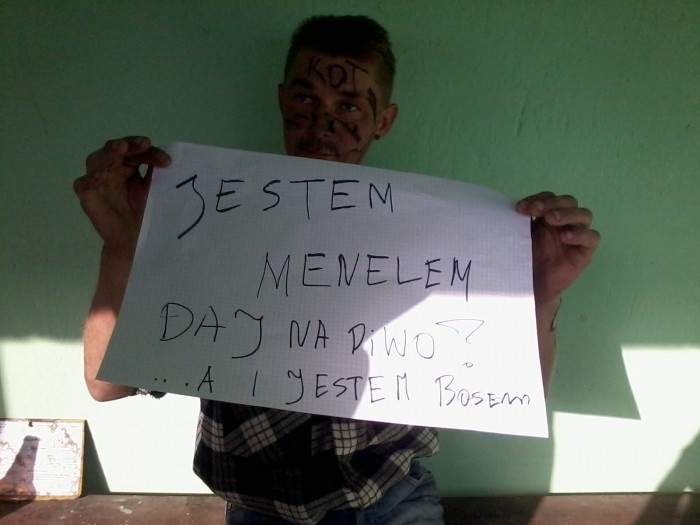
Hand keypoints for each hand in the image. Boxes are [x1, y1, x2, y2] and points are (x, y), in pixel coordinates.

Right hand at [74, 136, 170, 255]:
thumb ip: (156, 173)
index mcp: (126, 166)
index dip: (148, 151)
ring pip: (96, 160)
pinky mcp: (89, 198)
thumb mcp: (154, 189)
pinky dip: (91, 179)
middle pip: (114, 149)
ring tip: (121, 148)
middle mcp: (110, 171)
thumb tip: (168, 156)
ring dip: (109, 153)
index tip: (167, 161)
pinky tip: (101, 175)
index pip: (134, 151)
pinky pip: (83, 185)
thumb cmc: (146, 213)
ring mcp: (97, 183)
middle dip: (129, 144)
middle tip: (144, 143)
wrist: (137, 240)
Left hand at [516, 192, 599, 305]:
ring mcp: (576, 236)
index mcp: (548, 217)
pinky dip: (581, 234)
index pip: (550, 198)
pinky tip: (565, 237)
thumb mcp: (520, 238)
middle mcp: (565, 224)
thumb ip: (520, 223)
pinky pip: (592, 238)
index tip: (520, 208)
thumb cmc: (525, 261)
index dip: (538, 198)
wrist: (531, 287)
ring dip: (567, 214)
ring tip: (550, 219)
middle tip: (536, 210)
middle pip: (569, 202)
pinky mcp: (584, 252)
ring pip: (584, 215)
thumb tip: (514, 209)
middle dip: (552, 203)